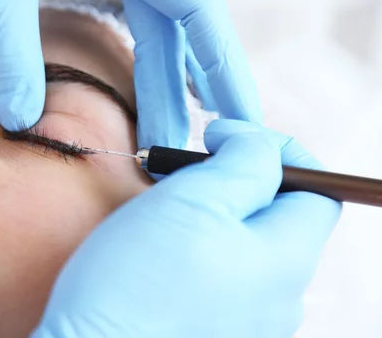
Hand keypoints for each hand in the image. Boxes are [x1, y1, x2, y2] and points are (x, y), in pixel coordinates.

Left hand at [0, 0, 261, 146]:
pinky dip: (136, 53)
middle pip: (176, 30)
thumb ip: (9, 46)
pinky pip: (127, 14)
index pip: (198, 11)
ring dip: (157, 81)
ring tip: (158, 135)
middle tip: (177, 153)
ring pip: (152, 26)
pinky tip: (138, 81)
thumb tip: (23, 121)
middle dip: (179, 93)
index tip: (244, 120)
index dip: (226, 68)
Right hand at [31, 120, 341, 337]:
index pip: (319, 192)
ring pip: (248, 246)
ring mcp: (250, 323)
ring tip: (167, 206)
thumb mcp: (194, 197)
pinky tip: (163, 247)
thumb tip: (259, 145)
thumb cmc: (135, 277)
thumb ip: (245, 163)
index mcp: (286, 263)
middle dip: (239, 181)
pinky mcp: (218, 332)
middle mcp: (279, 301)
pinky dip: (204, 246)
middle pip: (280, 218)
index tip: (223, 136)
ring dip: (216, 212)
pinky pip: (226, 275)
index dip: (279, 152)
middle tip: (186, 170)